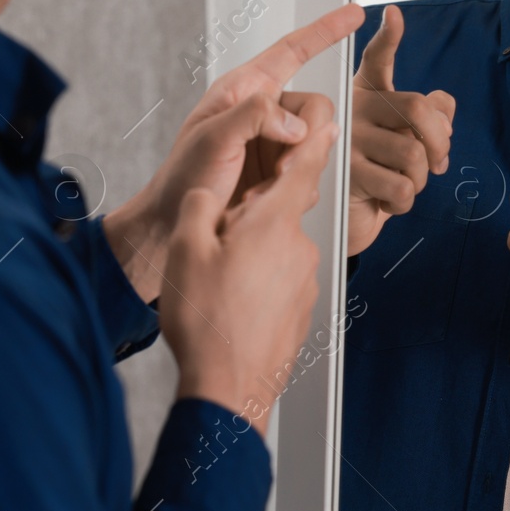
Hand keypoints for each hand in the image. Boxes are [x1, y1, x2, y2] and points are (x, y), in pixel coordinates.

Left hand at [104, 3, 365, 301]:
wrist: (176, 224)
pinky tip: (264, 198)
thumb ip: (254, 116)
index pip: (292, 51)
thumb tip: (294, 121)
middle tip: (279, 169)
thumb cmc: (183, 178)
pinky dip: (294, 188)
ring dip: (295, 170)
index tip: (354, 14)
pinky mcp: (281, 171)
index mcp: (245, 90)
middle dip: (306, 140)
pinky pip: (311, 172)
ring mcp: (274, 143)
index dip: (325, 31)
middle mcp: (264, 113)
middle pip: (317, 107)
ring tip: (258, 188)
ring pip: (318, 143)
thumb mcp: (211, 138)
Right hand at [162, 93, 339, 435]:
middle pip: (280, 210)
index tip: (324, 119)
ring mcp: (305, 282)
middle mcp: (299, 248)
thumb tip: (207, 193)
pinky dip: (258, 283)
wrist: (228, 391)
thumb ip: (199, 205)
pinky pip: (280, 280)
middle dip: (249, 216)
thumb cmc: (206, 322)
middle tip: (214, 240)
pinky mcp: (302, 310)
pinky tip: (231, 304)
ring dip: (251, 253)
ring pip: (277, 248)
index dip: (312, 139)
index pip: (305, 165)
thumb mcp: (185, 248)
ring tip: (217, 281)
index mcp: (272, 223)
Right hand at [347, 4, 454, 256]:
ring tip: (406, 184)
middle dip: (442, 141)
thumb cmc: (375, 172)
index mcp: (367, 95)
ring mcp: (346, 141)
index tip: (394, 14)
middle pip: (418, 109)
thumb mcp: (402, 140)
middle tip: (439, 162)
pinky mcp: (347, 176)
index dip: (388, 36)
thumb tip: (445, 104)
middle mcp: (353, 110)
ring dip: (423, 179)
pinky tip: (389, 200)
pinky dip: (405, 202)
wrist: (347, 218)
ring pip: (414, 153)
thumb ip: (429, 115)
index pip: (377, 58)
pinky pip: (401, 186)